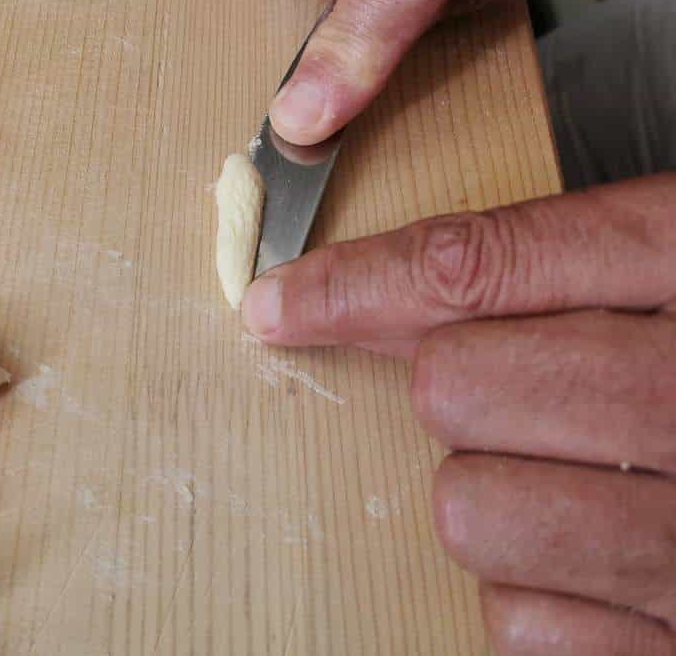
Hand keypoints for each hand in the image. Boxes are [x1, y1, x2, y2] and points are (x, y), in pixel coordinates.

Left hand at [243, 173, 675, 653]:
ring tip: (576, 481)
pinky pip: (522, 624)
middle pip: (453, 388)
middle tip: (523, 393)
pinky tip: (602, 562)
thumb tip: (386, 291)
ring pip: (470, 511)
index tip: (280, 303)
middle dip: (458, 389)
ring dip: (494, 495)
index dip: (354, 283)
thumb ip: (558, 263)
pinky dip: (537, 598)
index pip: (478, 266)